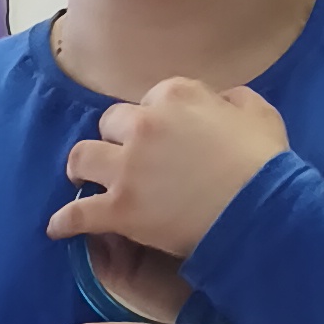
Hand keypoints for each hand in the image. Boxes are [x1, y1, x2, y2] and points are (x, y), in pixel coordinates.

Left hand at [49, 77, 287, 265]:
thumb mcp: (259, 113)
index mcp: (177, 95)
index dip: (154, 120)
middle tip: (122, 159)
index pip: (149, 100)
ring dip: (81, 168)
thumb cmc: (265, 165)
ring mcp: (128, 167)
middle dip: (116, 140)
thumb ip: (232, 100)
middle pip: (111, 124)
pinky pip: (77, 213)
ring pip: (82, 157)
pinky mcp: (119, 209)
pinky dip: (65, 221)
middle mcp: (144, 124)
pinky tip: (58, 228)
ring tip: (82, 179)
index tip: (160, 139)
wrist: (259, 213)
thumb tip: (219, 101)